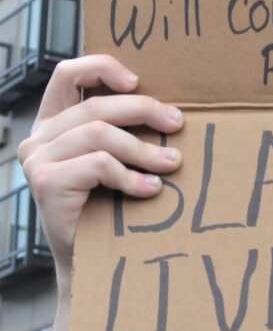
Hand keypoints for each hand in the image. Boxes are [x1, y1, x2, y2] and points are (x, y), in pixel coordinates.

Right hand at [17, 55, 183, 330]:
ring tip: (172, 163)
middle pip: (96, 105)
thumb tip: (169, 108)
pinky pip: (98, 164)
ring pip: (100, 134)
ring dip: (144, 149)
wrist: (91, 262)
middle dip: (144, 111)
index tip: (138, 82)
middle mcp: (39, 136)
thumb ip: (122, 128)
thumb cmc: (110, 207)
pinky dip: (130, 176)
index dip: (102, 68)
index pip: (68, 74)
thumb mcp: (114, 159)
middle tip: (178, 124)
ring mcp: (37, 158)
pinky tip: (150, 189)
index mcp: (53, 121)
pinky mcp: (45, 182)